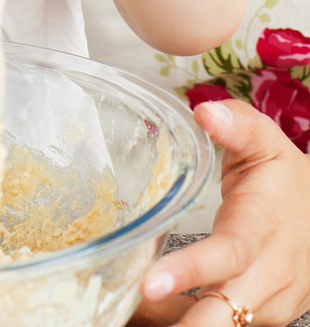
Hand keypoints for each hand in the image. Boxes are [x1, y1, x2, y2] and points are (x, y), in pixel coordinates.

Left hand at [134, 99, 309, 325]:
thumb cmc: (287, 181)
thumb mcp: (267, 144)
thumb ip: (238, 125)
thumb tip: (206, 111)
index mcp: (263, 228)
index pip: (228, 254)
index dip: (190, 270)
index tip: (150, 283)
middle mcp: (268, 276)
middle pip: (222, 312)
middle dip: (182, 325)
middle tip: (131, 315)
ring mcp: (267, 305)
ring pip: (220, 325)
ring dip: (178, 326)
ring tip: (128, 319)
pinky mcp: (262, 319)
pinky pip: (222, 326)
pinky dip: (185, 324)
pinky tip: (152, 321)